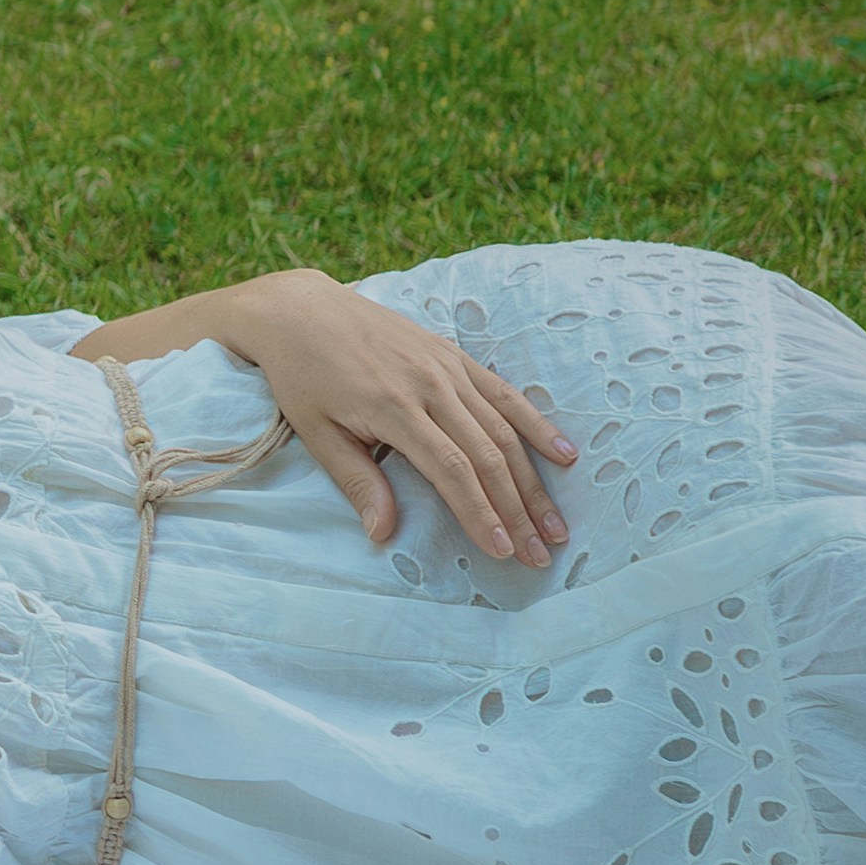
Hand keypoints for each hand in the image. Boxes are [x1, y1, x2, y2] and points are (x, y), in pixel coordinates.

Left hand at [154, 269, 580, 562]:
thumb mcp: (315, 431)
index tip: (502, 551)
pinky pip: (504, 393)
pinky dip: (536, 424)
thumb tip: (383, 534)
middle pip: (487, 455)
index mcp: (392, 406)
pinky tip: (565, 455)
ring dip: (534, 481)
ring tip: (555, 526)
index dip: (480, 512)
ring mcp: (446, 366)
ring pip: (503, 429)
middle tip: (540, 555)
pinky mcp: (453, 354)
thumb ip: (356, 481)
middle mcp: (429, 384)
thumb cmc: (302, 376)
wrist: (300, 310)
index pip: (451, 470)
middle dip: (516, 510)